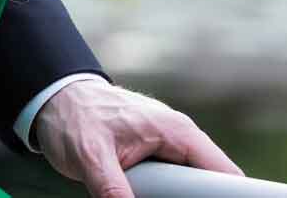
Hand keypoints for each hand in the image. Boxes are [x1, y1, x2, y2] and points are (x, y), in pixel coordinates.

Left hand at [33, 79, 240, 197]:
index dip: (232, 196)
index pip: (224, 172)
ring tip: (155, 193)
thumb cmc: (74, 117)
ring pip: (191, 186)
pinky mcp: (156, 158)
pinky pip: (174, 185)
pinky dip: (168, 195)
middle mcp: (179, 138)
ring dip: (181, 196)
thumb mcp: (91, 157)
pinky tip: (153, 196)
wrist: (54, 99)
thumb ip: (113, 189)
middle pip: (210, 181)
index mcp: (176, 131)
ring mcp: (169, 148)